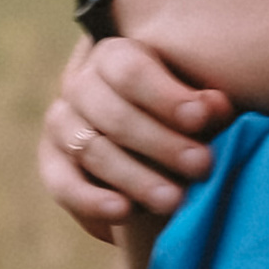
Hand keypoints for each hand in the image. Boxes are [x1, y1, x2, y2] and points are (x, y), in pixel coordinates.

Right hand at [37, 33, 230, 239]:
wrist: (146, 147)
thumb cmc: (179, 113)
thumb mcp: (193, 105)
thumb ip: (203, 106)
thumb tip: (217, 106)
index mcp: (114, 56)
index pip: (131, 71)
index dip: (166, 95)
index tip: (203, 118)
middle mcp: (80, 85)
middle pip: (114, 114)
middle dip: (161, 143)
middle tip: (203, 165)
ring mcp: (61, 123)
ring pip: (92, 149)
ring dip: (135, 177)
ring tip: (175, 200)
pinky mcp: (52, 163)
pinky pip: (63, 183)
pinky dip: (92, 200)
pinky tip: (123, 211)